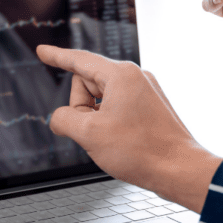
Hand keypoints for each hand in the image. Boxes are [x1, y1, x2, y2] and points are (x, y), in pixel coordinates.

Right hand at [36, 45, 220, 212]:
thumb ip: (63, 119)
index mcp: (121, 75)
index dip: (56, 57)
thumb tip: (60, 119)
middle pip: (88, 85)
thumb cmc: (142, 151)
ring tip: (112, 141)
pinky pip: (117, 110)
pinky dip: (110, 125)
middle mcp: (135, 78)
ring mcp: (145, 93)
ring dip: (96, 120)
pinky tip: (121, 143)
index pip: (79, 60)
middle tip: (95, 133)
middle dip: (82, 109)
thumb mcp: (89, 135)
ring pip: (102, 100)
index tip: (42, 52)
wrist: (179, 170)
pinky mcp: (150, 108)